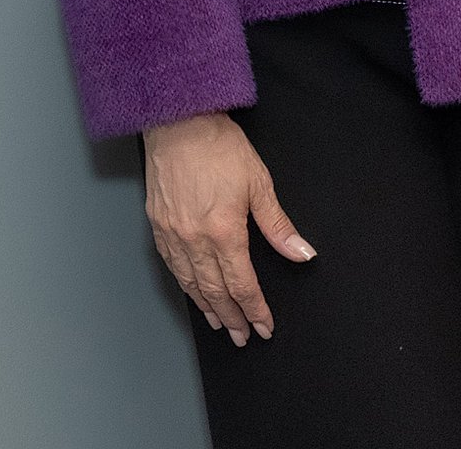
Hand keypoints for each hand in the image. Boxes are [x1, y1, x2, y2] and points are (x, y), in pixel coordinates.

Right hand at [143, 111, 315, 344]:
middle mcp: (194, 241)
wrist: (179, 122)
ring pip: (191, 284)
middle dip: (233, 318)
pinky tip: (193, 292)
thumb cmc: (220, 147)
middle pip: (215, 292)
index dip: (255, 309)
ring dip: (208, 308)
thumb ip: (278, 225)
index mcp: (223, 232)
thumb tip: (302, 253)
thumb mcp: (259, 182)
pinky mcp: (158, 226)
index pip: (242, 284)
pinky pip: (172, 267)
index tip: (264, 326)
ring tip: (221, 324)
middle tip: (243, 337)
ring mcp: (173, 235)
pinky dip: (185, 286)